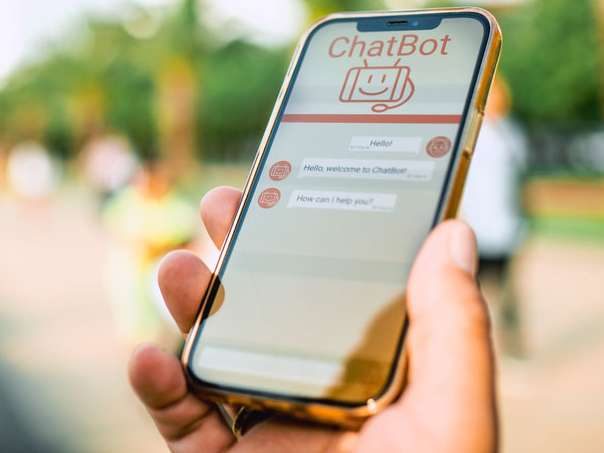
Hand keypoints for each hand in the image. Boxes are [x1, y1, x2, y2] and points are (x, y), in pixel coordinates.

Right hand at [128, 186, 496, 452]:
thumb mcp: (454, 425)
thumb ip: (454, 332)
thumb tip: (450, 233)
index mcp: (377, 379)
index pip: (344, 289)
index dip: (321, 231)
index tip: (300, 177)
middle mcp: (316, 397)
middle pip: (268, 307)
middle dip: (240, 252)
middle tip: (222, 204)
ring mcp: (263, 433)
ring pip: (212, 351)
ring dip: (187, 306)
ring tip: (176, 270)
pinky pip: (177, 420)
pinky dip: (154, 386)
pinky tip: (149, 357)